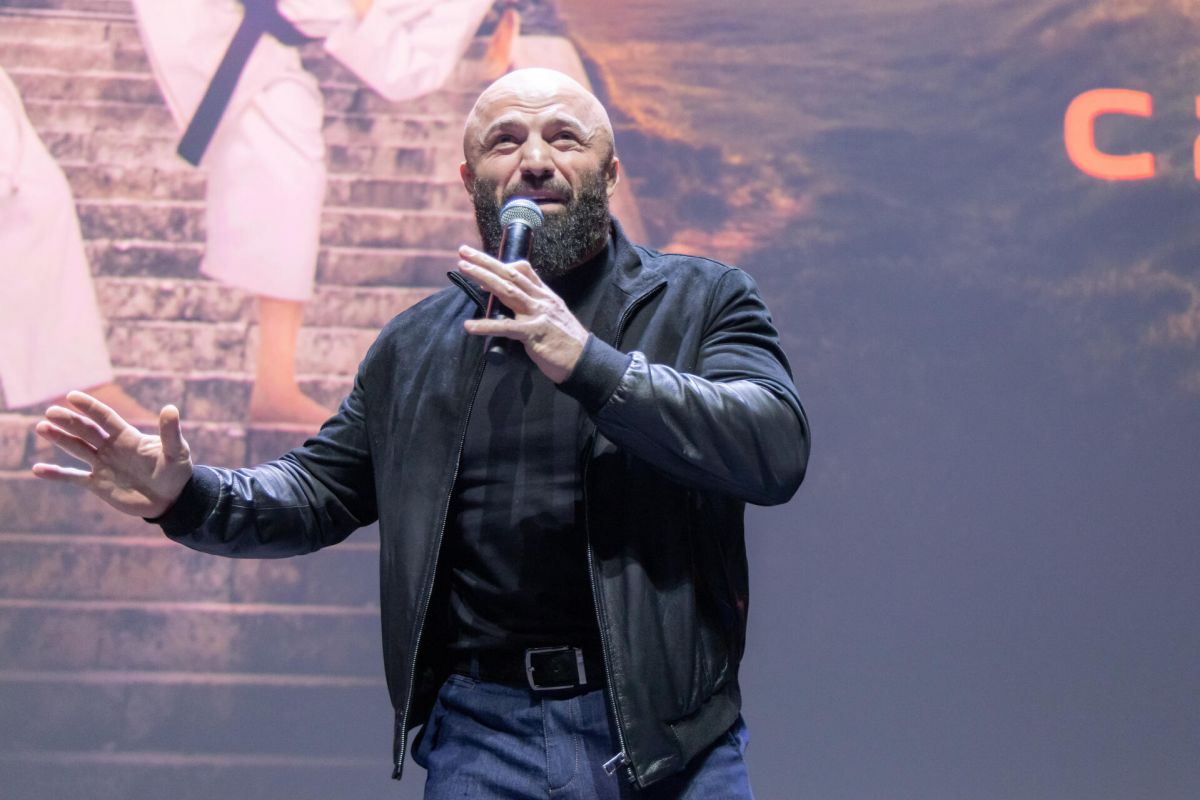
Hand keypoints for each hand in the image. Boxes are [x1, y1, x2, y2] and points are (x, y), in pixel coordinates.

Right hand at [31, 391, 193, 518]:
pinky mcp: (98, 484)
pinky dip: (57, 474)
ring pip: (77, 448)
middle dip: (69, 422)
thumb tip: (170, 408)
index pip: (106, 418)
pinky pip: (73, 477)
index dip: (90, 407)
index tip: (73, 395)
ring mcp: (103, 465)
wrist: (172, 499)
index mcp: (128, 437)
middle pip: (87, 431)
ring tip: (41, 427)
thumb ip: (170, 432)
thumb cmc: (176, 472)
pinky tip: (38, 469)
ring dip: (60, 439)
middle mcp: (111, 448)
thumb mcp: (176, 451)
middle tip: (50, 412)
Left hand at [458, 245, 588, 382]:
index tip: (482, 264)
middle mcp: (541, 300)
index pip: (523, 270)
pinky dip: (485, 326)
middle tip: (464, 252)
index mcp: (545, 296)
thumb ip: (537, 307)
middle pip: (510, 274)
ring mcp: (538, 315)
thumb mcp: (554, 316)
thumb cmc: (567, 342)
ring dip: (483, 278)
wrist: (585, 361)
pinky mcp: (533, 334)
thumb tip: (518, 304)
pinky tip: (469, 326)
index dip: (501, 265)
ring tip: (463, 269)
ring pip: (507, 291)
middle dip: (486, 261)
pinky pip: (506, 327)